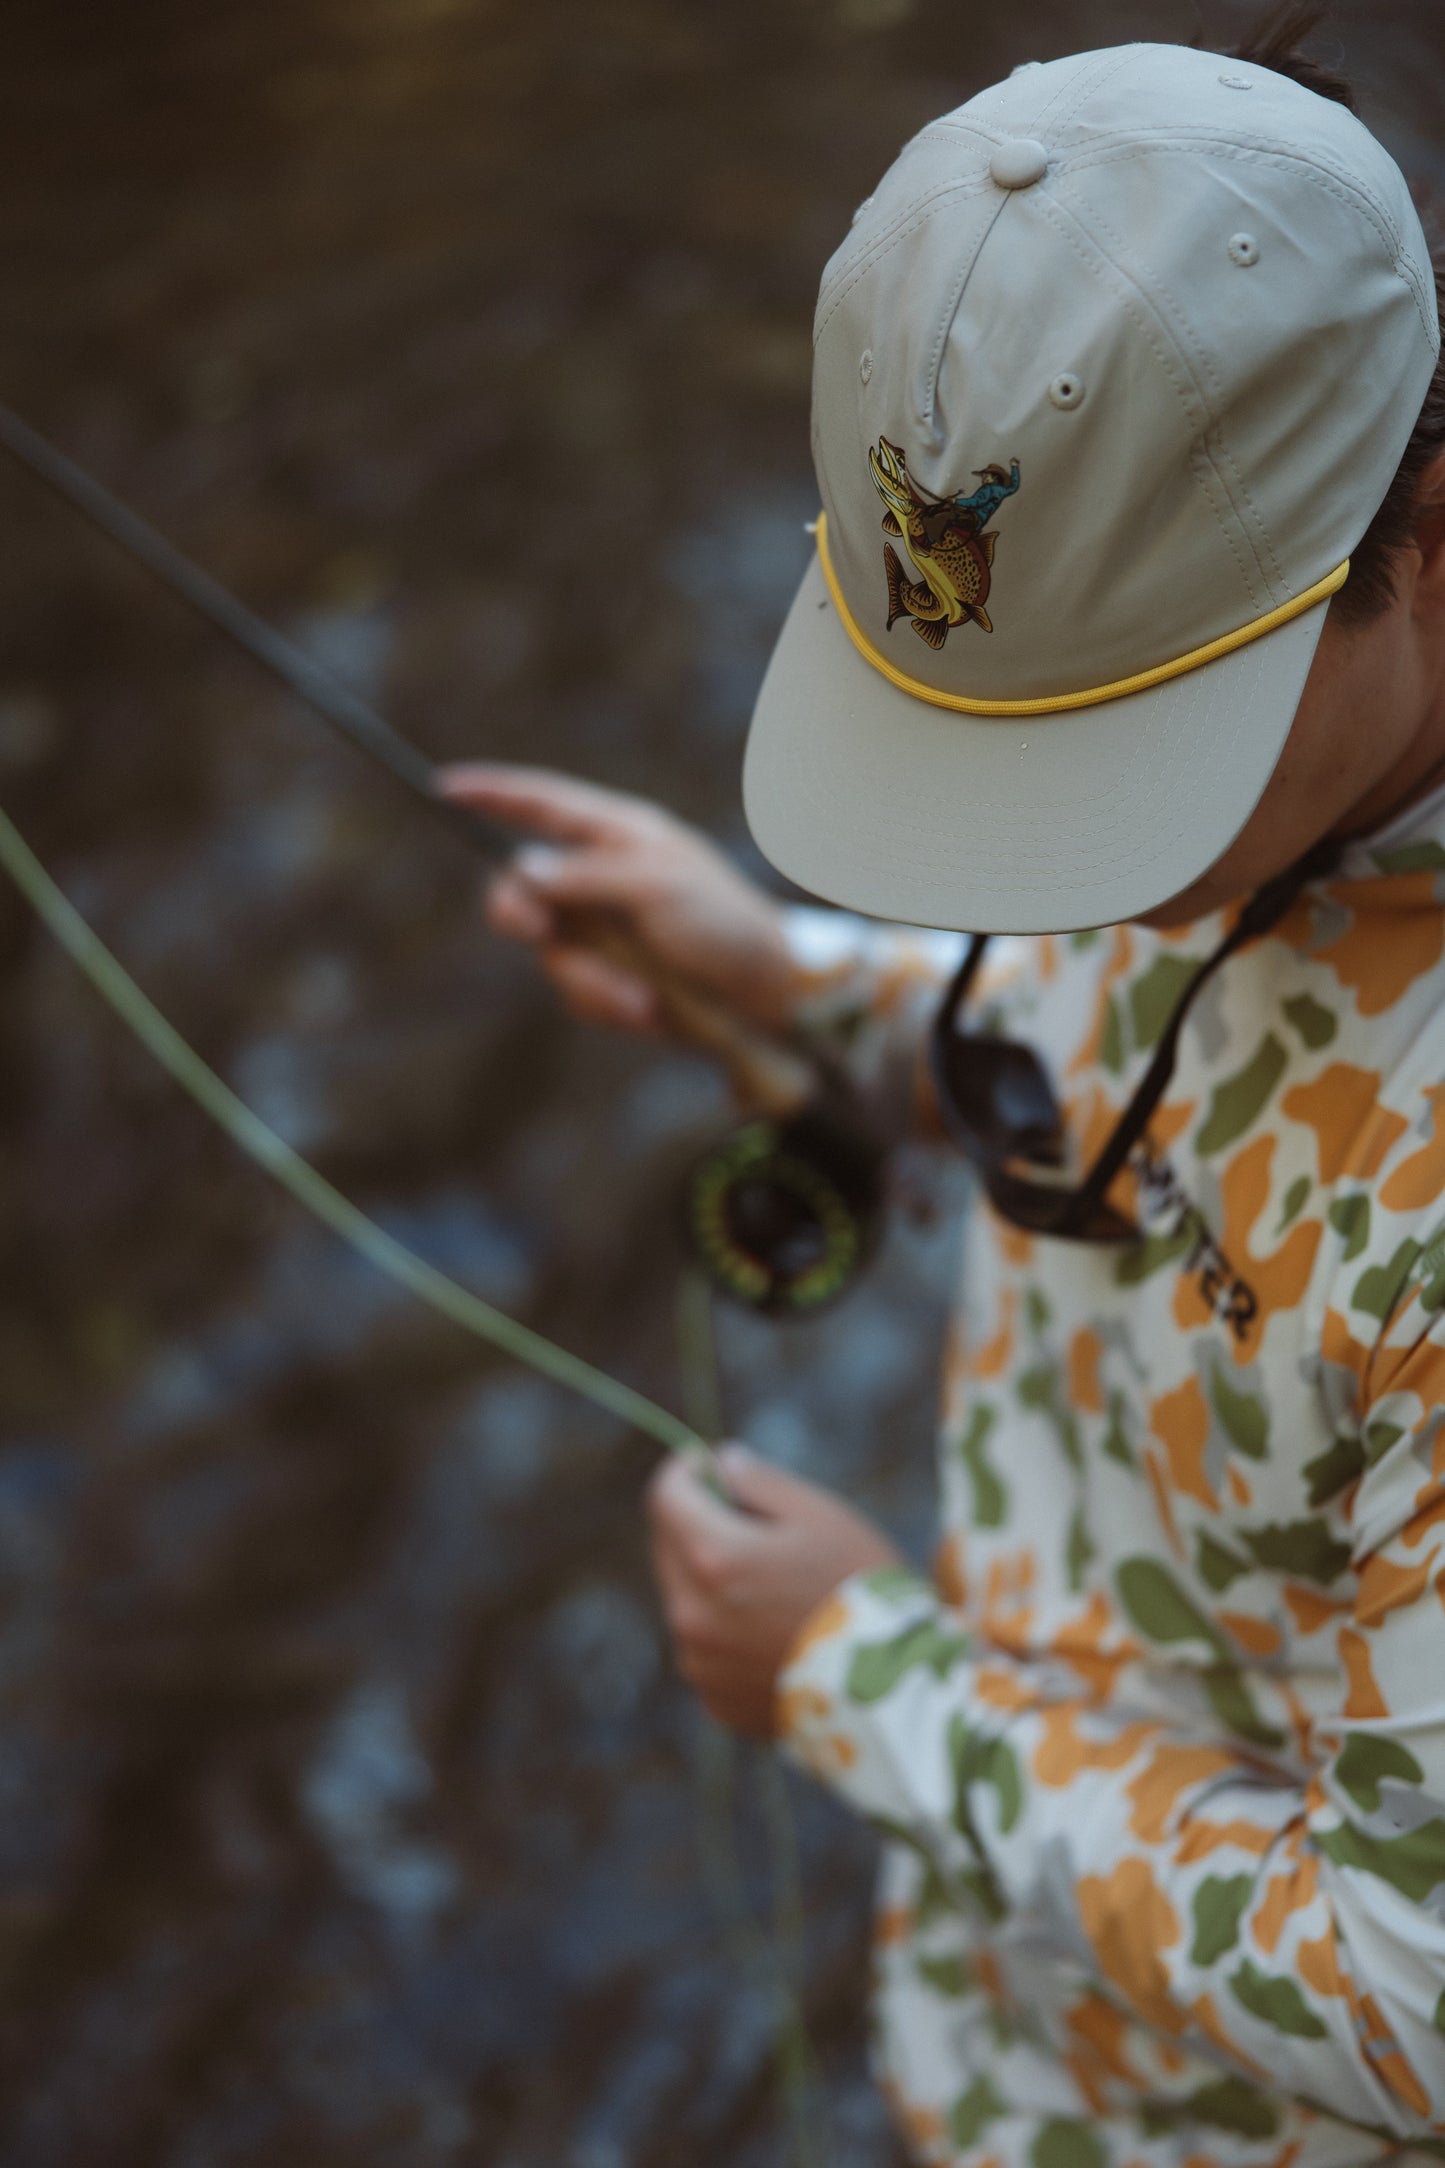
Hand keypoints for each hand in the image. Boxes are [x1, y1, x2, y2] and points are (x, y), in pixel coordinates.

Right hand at [440, 764, 798, 1038]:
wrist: (770, 996)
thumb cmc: (724, 923)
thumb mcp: (656, 886)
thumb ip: (585, 876)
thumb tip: (523, 870)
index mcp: (617, 835)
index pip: (541, 804)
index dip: (491, 793)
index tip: (443, 786)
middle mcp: (600, 880)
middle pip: (520, 890)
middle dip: (525, 916)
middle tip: (542, 930)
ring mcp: (604, 932)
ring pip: (551, 955)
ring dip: (595, 981)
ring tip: (645, 995)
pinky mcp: (612, 979)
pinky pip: (580, 993)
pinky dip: (610, 1004)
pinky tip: (653, 1009)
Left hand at [647, 1445, 902, 1737]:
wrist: (892, 1689)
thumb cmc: (860, 1587)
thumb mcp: (818, 1514)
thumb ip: (759, 1481)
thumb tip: (720, 1463)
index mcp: (713, 1557)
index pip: (664, 1496)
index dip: (686, 1471)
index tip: (710, 1466)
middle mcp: (690, 1613)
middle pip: (667, 1546)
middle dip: (697, 1524)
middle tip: (753, 1524)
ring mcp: (699, 1662)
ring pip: (684, 1597)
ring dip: (709, 1579)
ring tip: (774, 1586)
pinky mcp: (714, 1698)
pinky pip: (704, 1645)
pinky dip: (725, 1628)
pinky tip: (776, 1631)